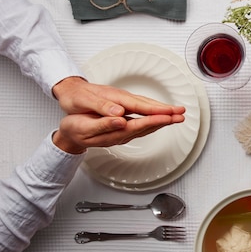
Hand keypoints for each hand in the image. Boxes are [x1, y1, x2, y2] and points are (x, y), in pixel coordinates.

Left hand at [52, 76, 185, 117]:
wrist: (68, 88)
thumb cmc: (75, 96)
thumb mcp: (84, 102)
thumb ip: (102, 107)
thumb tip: (119, 113)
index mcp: (116, 99)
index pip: (140, 106)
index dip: (157, 111)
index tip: (171, 114)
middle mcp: (122, 98)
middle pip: (148, 104)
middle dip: (166, 109)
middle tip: (182, 113)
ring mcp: (123, 100)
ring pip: (146, 104)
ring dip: (162, 109)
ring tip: (175, 113)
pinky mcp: (121, 102)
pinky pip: (141, 107)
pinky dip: (152, 110)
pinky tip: (156, 113)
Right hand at [52, 112, 183, 153]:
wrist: (69, 136)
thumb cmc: (74, 129)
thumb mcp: (85, 126)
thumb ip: (104, 124)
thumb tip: (120, 120)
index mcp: (115, 131)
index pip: (140, 125)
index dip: (155, 120)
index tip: (168, 116)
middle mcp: (122, 133)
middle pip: (149, 127)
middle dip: (166, 121)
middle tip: (181, 115)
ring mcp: (124, 133)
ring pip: (148, 127)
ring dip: (163, 121)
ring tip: (177, 116)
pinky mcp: (123, 129)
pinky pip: (143, 125)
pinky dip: (154, 121)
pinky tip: (160, 118)